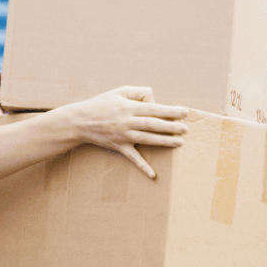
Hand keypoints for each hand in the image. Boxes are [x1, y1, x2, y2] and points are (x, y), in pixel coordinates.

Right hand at [61, 86, 187, 178]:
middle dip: (171, 127)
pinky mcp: (118, 147)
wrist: (79, 121)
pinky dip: (143, 167)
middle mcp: (127, 121)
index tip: (184, 112)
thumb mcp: (118, 91)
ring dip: (164, 141)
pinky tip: (153, 175)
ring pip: (147, 139)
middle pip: (153, 124)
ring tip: (180, 142)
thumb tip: (155, 100)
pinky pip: (132, 158)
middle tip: (186, 129)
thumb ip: (138, 92)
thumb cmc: (101, 104)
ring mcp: (123, 136)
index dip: (170, 110)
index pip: (154, 108)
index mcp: (128, 107)